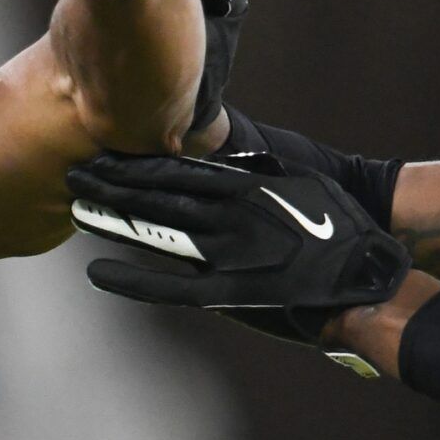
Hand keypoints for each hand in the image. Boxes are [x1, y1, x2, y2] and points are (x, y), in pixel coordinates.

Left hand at [67, 152, 409, 341]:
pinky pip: (168, 285)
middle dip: (114, 180)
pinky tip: (97, 273)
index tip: (104, 147)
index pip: (178, 167)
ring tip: (74, 206)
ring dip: (113, 218)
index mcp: (245, 187)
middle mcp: (230, 215)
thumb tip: (227, 157)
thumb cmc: (340, 230)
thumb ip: (256, 173)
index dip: (138, 159)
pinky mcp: (228, 292)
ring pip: (156, 230)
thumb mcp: (299, 184)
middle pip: (157, 193)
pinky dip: (131, 279)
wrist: (366, 279)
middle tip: (73, 170)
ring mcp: (226, 253)